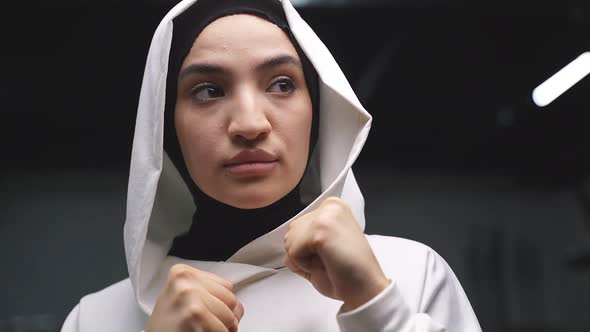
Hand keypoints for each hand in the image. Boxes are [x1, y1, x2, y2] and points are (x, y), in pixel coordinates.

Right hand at [146, 264, 244, 331]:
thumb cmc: (168, 325)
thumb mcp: (184, 300)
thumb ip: (211, 295)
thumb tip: (239, 308)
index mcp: (182, 272)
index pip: (226, 286)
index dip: (222, 304)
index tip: (206, 312)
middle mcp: (185, 281)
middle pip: (231, 299)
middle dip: (226, 316)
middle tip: (207, 325)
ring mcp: (190, 296)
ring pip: (231, 316)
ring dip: (223, 329)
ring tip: (203, 330)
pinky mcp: (195, 314)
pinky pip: (224, 330)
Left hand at [284, 197, 389, 311]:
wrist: (366, 288)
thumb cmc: (350, 273)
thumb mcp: (322, 254)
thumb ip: (302, 249)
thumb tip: (287, 255)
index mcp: (333, 208)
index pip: (299, 226)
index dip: (309, 248)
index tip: (331, 253)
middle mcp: (330, 206)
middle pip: (291, 231)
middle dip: (305, 251)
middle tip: (330, 259)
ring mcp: (326, 216)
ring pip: (289, 240)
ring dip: (304, 258)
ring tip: (329, 260)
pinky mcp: (321, 229)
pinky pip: (293, 251)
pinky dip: (305, 265)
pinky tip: (327, 263)